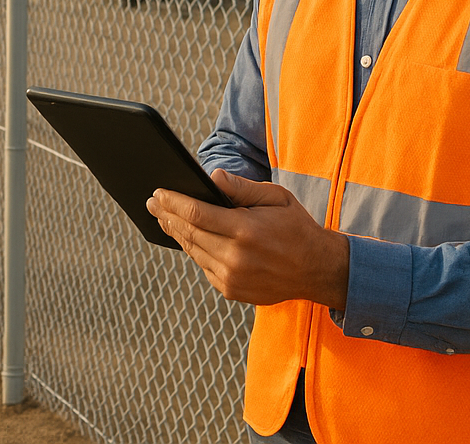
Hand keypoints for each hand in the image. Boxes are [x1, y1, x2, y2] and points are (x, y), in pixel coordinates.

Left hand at [145, 168, 349, 308]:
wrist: (317, 270)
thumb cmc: (296, 228)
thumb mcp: (276, 198)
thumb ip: (242, 187)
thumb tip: (213, 177)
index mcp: (245, 230)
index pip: (196, 213)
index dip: (173, 201)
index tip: (158, 192)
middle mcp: (235, 257)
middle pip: (189, 232)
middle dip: (167, 215)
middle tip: (152, 203)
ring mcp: (232, 278)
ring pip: (193, 251)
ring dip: (176, 233)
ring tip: (164, 217)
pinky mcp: (231, 291)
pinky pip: (204, 266)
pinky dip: (194, 250)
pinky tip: (187, 237)